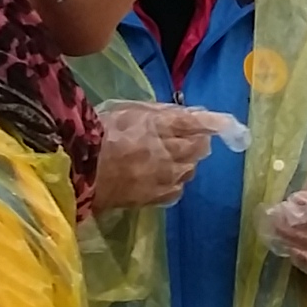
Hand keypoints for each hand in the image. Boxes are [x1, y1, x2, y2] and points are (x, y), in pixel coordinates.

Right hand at [89, 102, 236, 208]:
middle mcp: (168, 152)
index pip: (199, 123)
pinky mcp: (154, 197)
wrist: (76, 167)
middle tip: (187, 138)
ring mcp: (163, 177)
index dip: (216, 123)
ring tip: (169, 158)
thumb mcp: (128, 109)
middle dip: (197, 142)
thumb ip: (160, 112)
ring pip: (190, 170)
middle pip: (199, 148)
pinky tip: (162, 178)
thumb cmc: (99, 132)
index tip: (230, 125)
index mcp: (161, 125)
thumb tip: (189, 113)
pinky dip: (175, 183)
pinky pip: (177, 190)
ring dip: (186, 162)